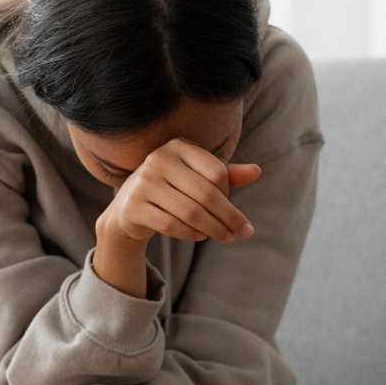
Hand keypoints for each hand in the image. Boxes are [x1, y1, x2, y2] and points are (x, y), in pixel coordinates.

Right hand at [96, 138, 260, 247]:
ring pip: (190, 212)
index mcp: (177, 146)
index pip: (216, 172)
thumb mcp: (197, 177)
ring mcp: (143, 182)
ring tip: (226, 238)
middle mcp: (158, 159)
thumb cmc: (171, 188)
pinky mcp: (133, 206)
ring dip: (213, 229)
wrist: (128, 207)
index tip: (232, 209)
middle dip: (228, 217)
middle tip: (243, 233)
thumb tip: (257, 171)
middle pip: (206, 194)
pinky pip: (170, 225)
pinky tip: (200, 237)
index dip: (229, 194)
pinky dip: (189, 234)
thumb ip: (226, 174)